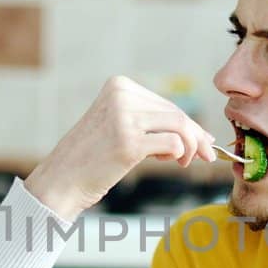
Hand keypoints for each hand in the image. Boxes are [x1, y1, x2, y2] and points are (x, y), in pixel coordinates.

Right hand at [23, 76, 217, 220]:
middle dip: (196, 136)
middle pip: (175, 113)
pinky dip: (180, 154)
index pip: (165, 102)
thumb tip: (199, 133)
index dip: (188, 123)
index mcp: (118, 85)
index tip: (202, 141)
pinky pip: (173, 143)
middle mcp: (121, 95)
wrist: (60, 182)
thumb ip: (150, 122)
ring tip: (184, 162)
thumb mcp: (117, 126)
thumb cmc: (91, 159)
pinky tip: (170, 162)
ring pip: (179, 126)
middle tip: (207, 155)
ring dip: (190, 147)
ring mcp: (124, 117)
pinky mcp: (128, 142)